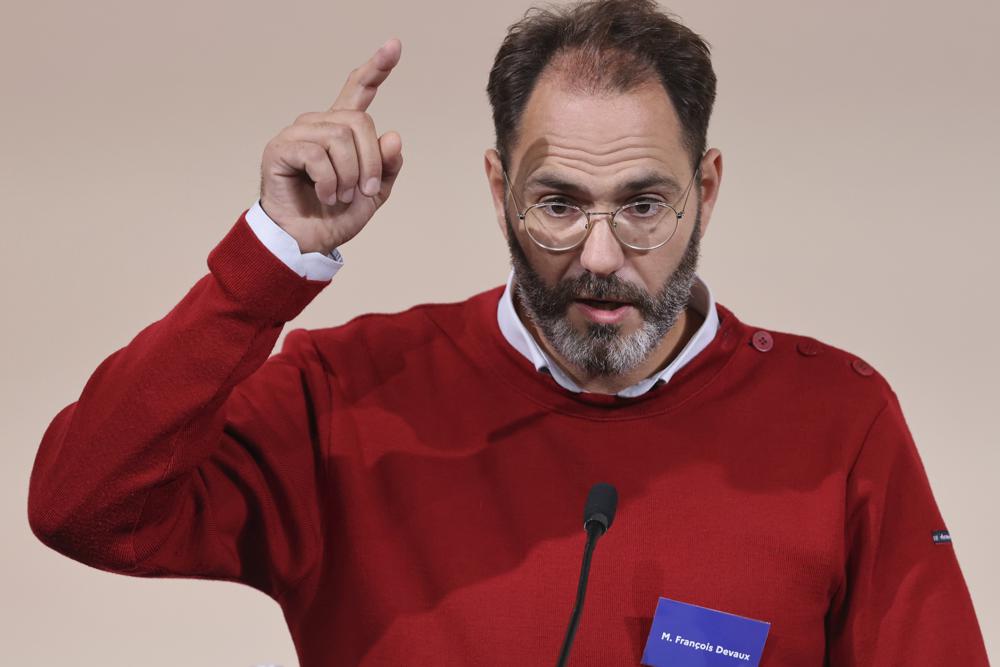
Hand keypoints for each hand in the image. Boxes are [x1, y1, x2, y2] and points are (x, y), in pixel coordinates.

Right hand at [259, 38, 403, 254]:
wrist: (307, 242)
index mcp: (342, 129)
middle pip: (359, 122)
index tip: (395, 45)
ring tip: (342, 196)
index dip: (377, 68)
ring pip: (340, 138)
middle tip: (364, 191)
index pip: (360, 90)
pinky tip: (326, 195)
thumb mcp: (374, 193)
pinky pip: (317, 155)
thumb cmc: (336, 216)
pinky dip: (330, 182)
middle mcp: (319, 124)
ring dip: (350, 176)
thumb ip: (387, 167)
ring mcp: (298, 133)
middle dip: (371, 162)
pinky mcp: (280, 148)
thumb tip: (393, 136)